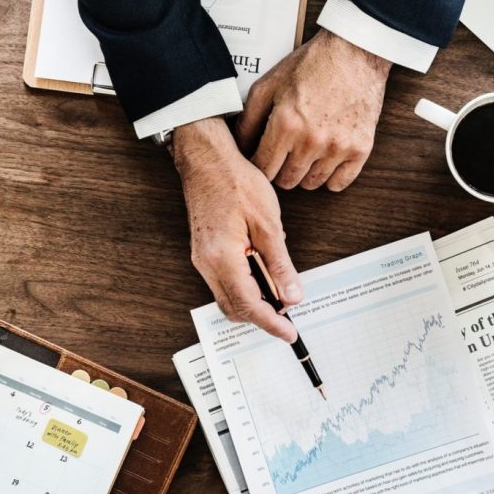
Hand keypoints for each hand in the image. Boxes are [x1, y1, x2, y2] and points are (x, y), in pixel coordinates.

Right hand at [173, 118, 301, 341]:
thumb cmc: (236, 182)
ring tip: (280, 292)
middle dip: (262, 316)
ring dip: (253, 301)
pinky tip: (264, 273)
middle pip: (234, 308)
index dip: (271, 323)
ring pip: (228, 297)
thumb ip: (280, 264)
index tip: (289, 333)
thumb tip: (291, 295)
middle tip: (289, 314)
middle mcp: (206, 264)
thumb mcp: (268, 224)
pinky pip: (224, 282)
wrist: (208, 160)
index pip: (248, 305)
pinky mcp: (204, 252)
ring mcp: (202, 259)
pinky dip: (245, 286)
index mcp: (221, 257)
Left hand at [236, 29, 391, 191]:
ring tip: (305, 153)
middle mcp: (311, 140)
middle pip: (286, 181)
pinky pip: (339, 183)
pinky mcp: (360, 148)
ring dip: (304, 173)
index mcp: (285, 124)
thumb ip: (249, 119)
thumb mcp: (269, 84)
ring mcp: (338, 147)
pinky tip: (326, 160)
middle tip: (283, 155)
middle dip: (279, 171)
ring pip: (311, 184)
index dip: (258, 166)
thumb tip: (239, 147)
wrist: (355, 52)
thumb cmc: (311, 65)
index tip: (262, 159)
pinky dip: (330, 177)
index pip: (263, 168)